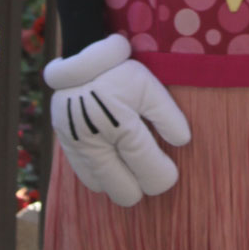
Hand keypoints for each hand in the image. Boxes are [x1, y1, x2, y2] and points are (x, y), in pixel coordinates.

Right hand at [44, 35, 189, 206]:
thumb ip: (168, 115)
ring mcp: (78, 145)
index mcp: (122, 125)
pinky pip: (85, 177)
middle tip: (149, 170)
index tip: (170, 174)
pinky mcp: (65, 144)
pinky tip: (112, 164)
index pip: (147, 168)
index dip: (162, 177)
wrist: (77, 58)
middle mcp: (97, 140)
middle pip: (124, 190)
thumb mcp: (149, 86)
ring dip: (121, 181)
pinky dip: (101, 177)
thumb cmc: (119, 71)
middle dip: (141, 185)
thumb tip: (182, 142)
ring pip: (103, 187)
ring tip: (131, 166)